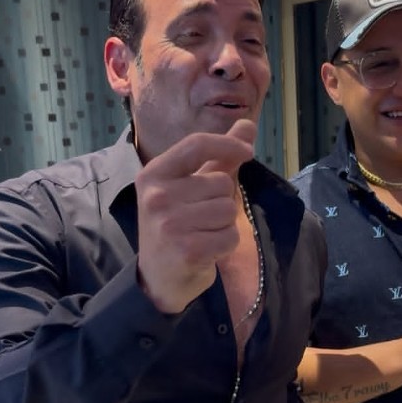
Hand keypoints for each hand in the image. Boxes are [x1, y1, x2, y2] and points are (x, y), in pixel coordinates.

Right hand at [135, 119, 256, 313]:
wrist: (158, 278)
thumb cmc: (177, 225)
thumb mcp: (190, 187)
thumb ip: (219, 157)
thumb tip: (248, 124)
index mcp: (153, 174)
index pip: (197, 145)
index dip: (227, 144)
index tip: (248, 151)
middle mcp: (157, 197)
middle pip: (221, 183)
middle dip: (222, 200)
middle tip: (200, 219)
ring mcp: (170, 224)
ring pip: (228, 209)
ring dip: (224, 224)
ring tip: (202, 234)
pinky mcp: (187, 249)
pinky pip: (230, 235)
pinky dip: (226, 244)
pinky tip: (206, 250)